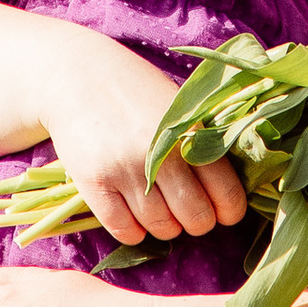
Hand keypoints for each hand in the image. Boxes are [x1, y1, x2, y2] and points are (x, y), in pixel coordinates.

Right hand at [38, 58, 249, 250]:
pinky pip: (124, 230)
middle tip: (190, 212)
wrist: (77, 75)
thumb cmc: (136, 92)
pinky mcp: (94, 183)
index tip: (223, 213)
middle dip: (198, 222)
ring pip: (161, 228)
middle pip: (196, 218)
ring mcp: (125, 171)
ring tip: (160, 209)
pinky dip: (134, 232)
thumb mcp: (179, 108)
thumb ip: (203, 144)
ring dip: (165, 227)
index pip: (226, 193)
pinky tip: (134, 215)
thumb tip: (230, 193)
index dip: (229, 212)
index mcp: (189, 133)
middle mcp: (160, 155)